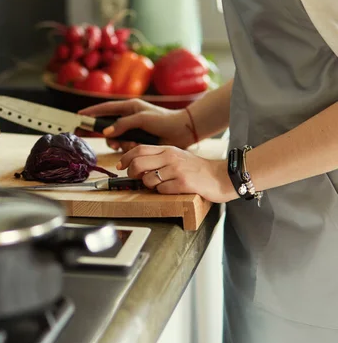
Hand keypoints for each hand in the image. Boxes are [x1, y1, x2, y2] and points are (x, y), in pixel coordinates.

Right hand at [79, 99, 194, 152]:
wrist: (182, 131)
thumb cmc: (164, 120)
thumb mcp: (142, 118)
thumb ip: (123, 124)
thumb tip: (106, 132)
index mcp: (129, 107)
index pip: (105, 109)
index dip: (91, 112)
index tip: (79, 116)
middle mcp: (129, 118)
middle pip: (108, 127)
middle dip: (108, 136)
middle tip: (111, 142)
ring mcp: (133, 130)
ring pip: (116, 140)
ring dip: (120, 144)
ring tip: (130, 144)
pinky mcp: (138, 141)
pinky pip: (126, 147)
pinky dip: (129, 148)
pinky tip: (137, 147)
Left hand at [116, 144, 236, 202]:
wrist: (222, 176)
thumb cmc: (197, 169)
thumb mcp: (177, 157)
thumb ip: (159, 158)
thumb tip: (136, 166)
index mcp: (168, 149)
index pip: (139, 149)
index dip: (126, 158)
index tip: (120, 166)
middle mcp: (171, 157)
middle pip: (138, 164)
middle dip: (132, 174)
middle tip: (136, 179)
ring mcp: (177, 170)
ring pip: (148, 179)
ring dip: (149, 186)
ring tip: (161, 185)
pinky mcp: (184, 183)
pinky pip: (162, 190)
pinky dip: (163, 192)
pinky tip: (173, 190)